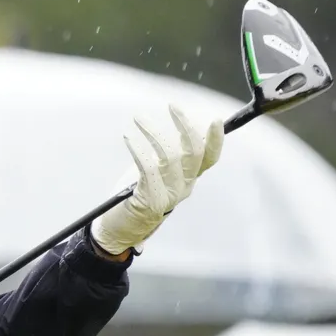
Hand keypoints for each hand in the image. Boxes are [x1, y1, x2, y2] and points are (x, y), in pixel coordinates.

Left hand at [90, 104, 222, 255]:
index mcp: (188, 179)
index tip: (215, 119)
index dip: (216, 139)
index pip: (210, 158)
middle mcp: (184, 187)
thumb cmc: (136, 195)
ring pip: (171, 156)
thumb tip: (179, 128)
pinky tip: (129, 138)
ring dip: (153, 132)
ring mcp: (169, 195)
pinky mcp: (151, 200)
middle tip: (172, 106)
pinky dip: (138, 149)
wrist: (118, 229)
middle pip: (195, 153)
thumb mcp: (157, 172)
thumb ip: (169, 154)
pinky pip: (148, 168)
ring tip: (138, 119)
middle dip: (185, 126)